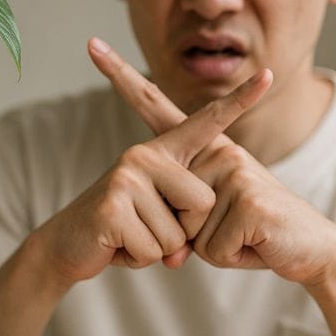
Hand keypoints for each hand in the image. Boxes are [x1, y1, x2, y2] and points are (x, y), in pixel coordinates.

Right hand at [34, 39, 271, 286]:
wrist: (67, 245)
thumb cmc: (122, 231)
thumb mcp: (160, 223)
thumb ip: (182, 230)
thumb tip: (177, 256)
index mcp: (161, 151)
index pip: (206, 123)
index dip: (239, 101)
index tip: (268, 76)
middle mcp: (144, 154)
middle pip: (202, 203)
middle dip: (182, 232)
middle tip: (144, 228)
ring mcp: (127, 176)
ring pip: (178, 235)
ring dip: (156, 249)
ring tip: (129, 236)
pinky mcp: (114, 205)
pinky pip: (154, 250)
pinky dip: (138, 259)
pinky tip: (117, 246)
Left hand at [88, 37, 335, 285]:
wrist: (312, 248)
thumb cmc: (256, 232)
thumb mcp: (212, 220)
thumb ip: (181, 219)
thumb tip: (170, 248)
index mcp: (208, 148)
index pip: (156, 108)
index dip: (123, 78)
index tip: (93, 46)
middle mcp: (220, 151)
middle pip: (169, 206)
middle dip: (193, 237)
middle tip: (236, 228)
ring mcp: (235, 172)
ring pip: (186, 233)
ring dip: (214, 248)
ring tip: (246, 235)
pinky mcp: (247, 200)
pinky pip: (210, 249)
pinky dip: (231, 258)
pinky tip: (255, 242)